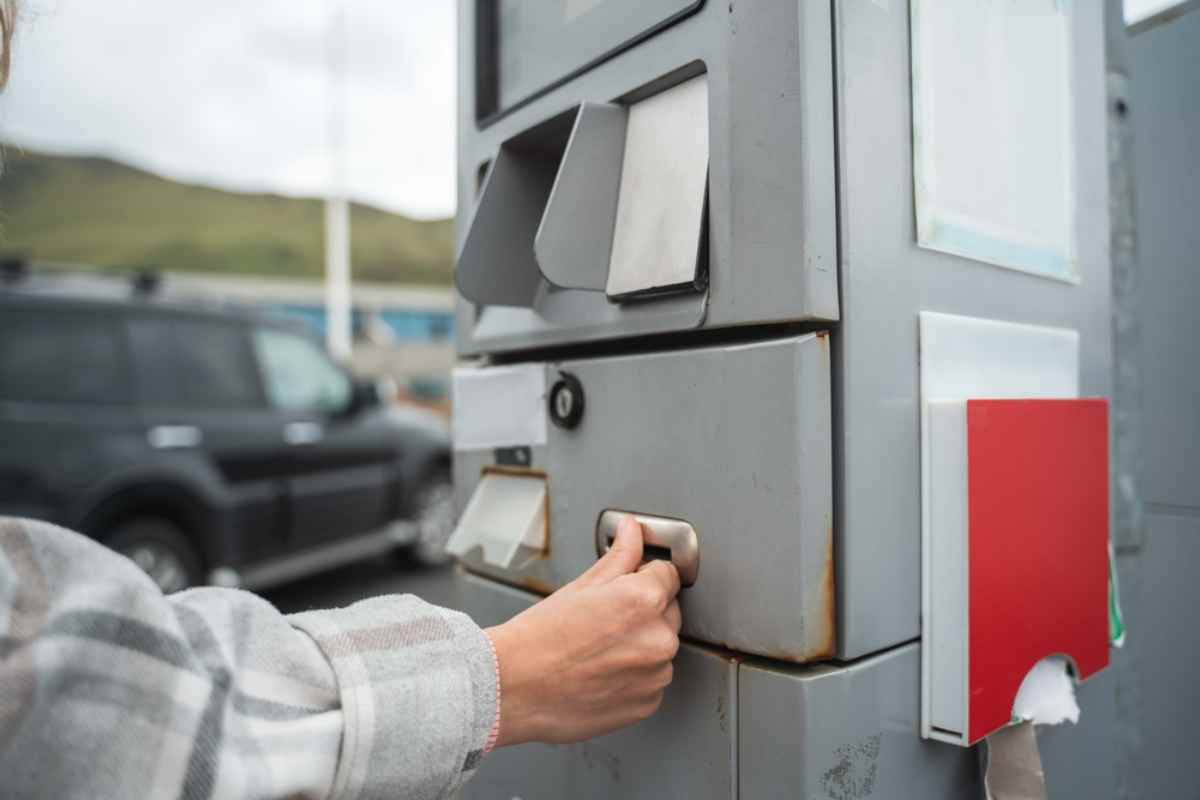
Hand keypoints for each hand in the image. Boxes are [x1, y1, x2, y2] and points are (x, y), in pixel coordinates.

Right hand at [485, 515, 682, 745]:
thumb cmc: (539, 637)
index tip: (623, 587)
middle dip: (644, 611)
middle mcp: (659, 638)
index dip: (643, 576)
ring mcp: (655, 675)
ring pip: (660, 648)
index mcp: (644, 600)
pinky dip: (635, 676)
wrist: (513, 689)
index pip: (668, 574)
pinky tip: (602, 672)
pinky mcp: (648, 704)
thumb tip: (632, 530)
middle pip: (667, 611)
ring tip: (597, 649)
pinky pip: (652, 680)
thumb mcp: (581, 586)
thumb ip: (620, 556)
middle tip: (602, 620)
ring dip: (641, 645)